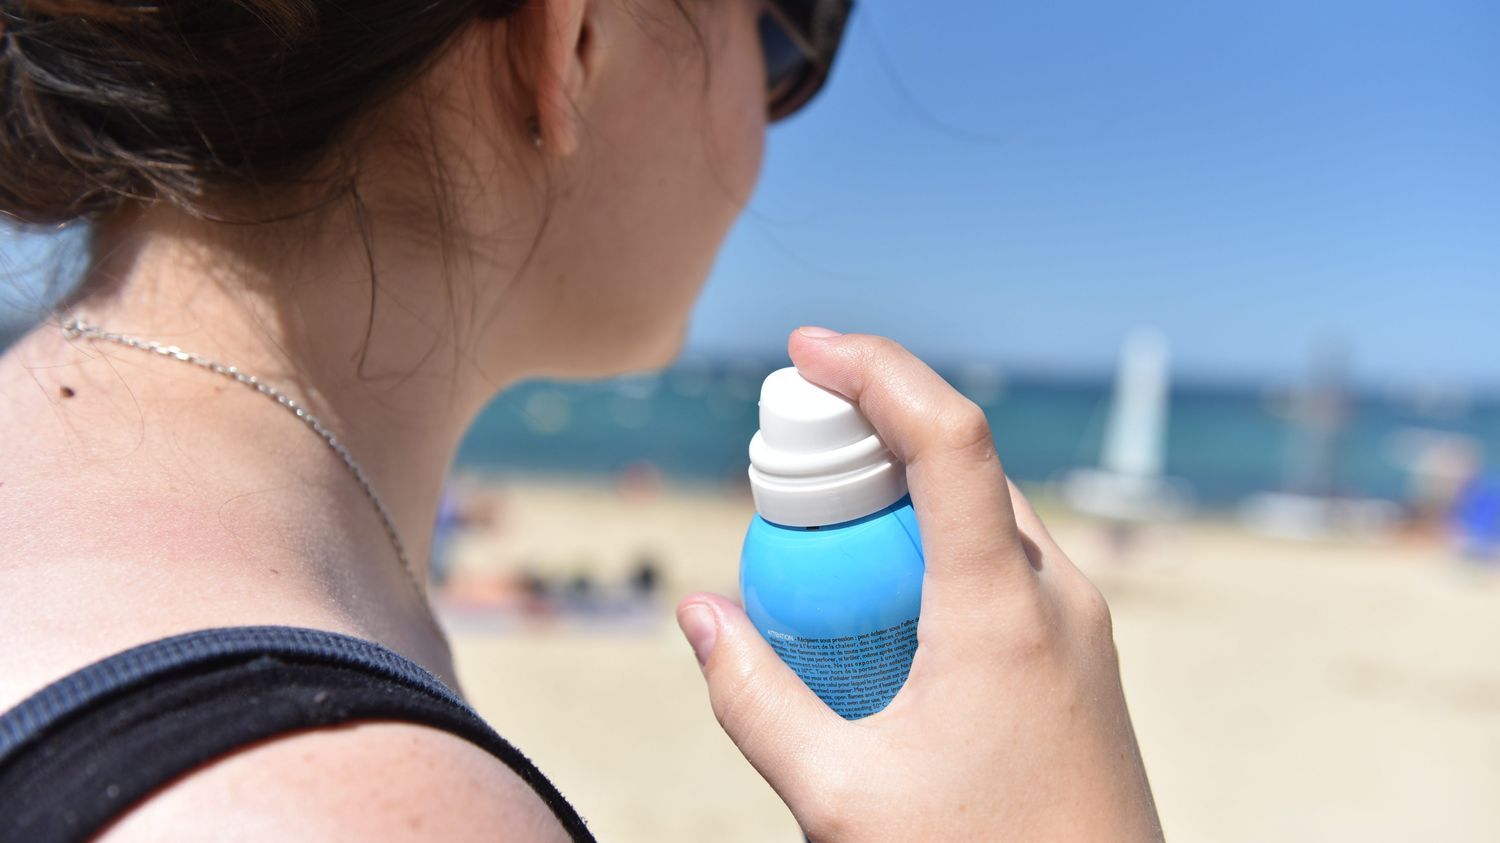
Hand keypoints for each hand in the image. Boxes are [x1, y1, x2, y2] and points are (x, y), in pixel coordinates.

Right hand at [676, 327, 1162, 840]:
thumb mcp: (840, 799)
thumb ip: (756, 700)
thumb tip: (700, 612)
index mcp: (1004, 607)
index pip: (947, 435)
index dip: (875, 368)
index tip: (804, 350)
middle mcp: (1059, 594)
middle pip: (962, 462)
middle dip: (869, 431)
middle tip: (784, 460)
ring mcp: (1081, 625)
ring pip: (987, 511)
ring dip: (903, 494)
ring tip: (821, 532)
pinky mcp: (1082, 657)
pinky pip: (1005, 563)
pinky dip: (936, 545)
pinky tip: (883, 602)